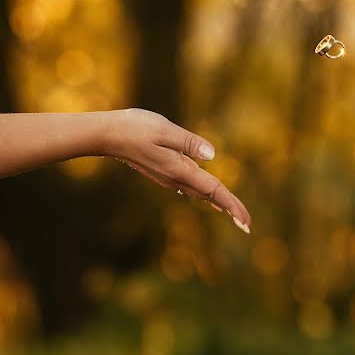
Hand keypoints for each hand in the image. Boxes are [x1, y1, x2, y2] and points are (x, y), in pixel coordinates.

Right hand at [105, 109, 250, 232]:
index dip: (233, 205)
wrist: (106, 135)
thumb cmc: (134, 128)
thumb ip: (188, 142)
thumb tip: (211, 155)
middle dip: (230, 209)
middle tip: (248, 226)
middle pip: (210, 195)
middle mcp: (176, 178)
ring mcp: (169, 177)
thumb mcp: (164, 130)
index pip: (214, 190)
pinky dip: (206, 192)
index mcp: (180, 170)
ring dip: (219, 202)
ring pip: (201, 192)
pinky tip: (209, 197)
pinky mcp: (164, 171)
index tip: (246, 222)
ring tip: (235, 213)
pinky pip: (191, 186)